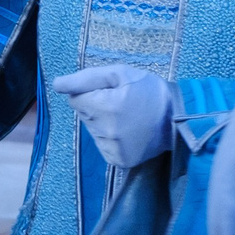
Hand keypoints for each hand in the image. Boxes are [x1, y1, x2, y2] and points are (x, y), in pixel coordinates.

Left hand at [50, 62, 174, 168]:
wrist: (176, 116)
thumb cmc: (148, 89)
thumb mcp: (119, 73)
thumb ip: (86, 78)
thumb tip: (58, 84)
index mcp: (105, 107)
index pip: (75, 99)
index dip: (91, 92)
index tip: (110, 91)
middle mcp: (106, 131)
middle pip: (83, 115)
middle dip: (96, 106)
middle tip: (120, 102)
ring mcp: (113, 149)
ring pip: (92, 130)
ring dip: (103, 122)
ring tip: (126, 116)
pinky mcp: (119, 161)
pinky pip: (102, 145)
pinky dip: (110, 138)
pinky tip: (126, 131)